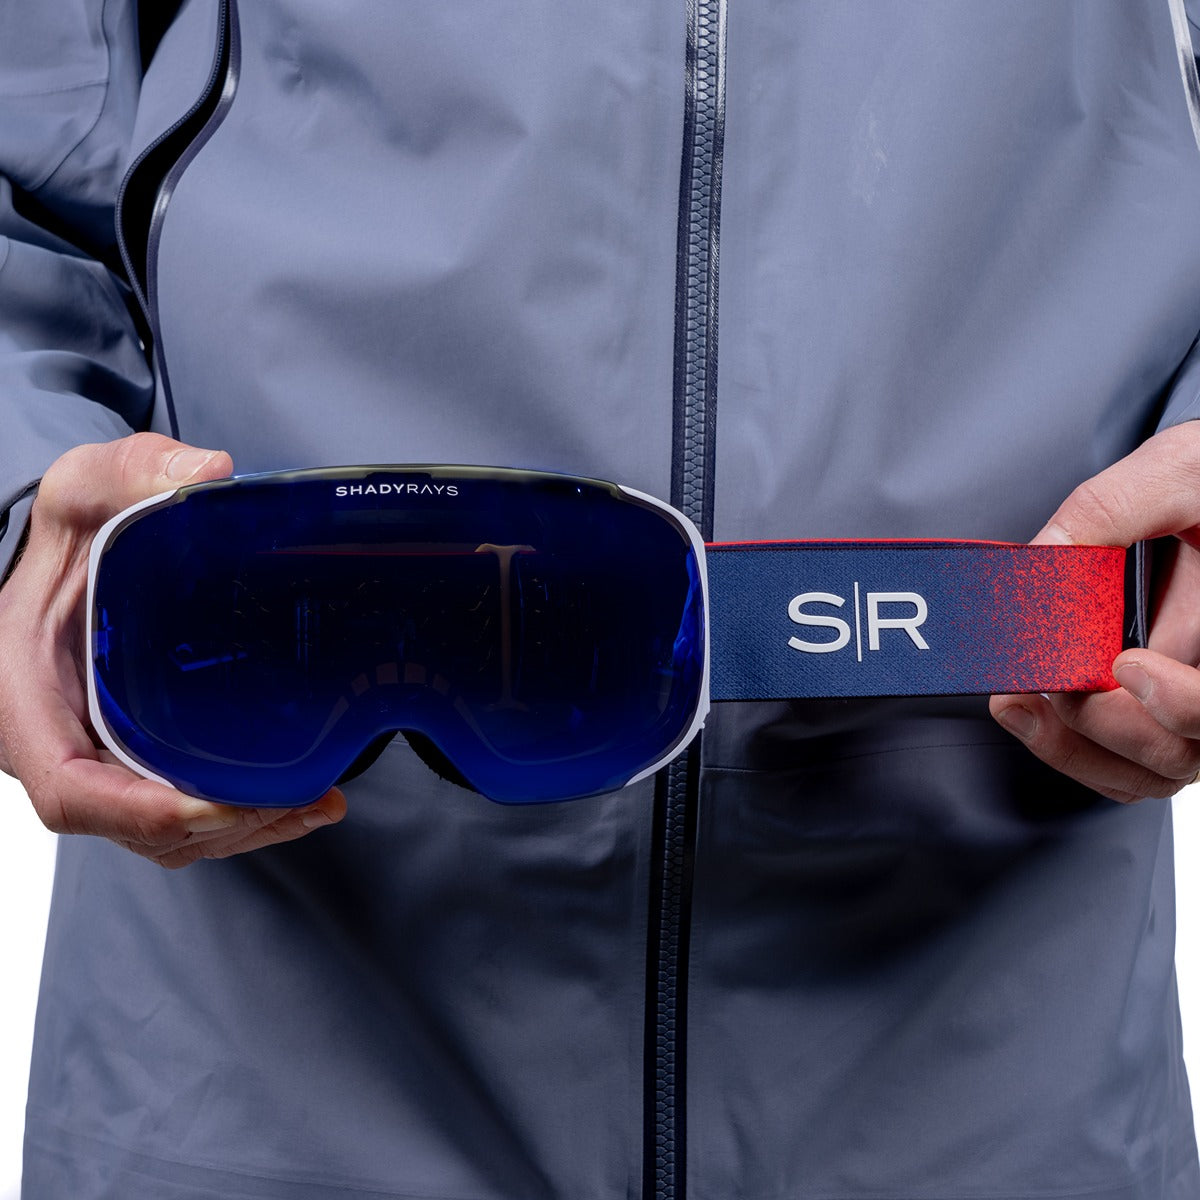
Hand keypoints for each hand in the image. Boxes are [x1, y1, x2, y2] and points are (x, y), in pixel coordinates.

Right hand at [0, 433, 345, 865]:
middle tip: (306, 801)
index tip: (215, 805)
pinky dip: (237, 818)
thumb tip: (211, 473)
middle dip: (220, 826)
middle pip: (133, 825)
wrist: (65, 556)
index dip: (140, 812)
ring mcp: (97, 760)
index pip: (71, 792)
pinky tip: (302, 800)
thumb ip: (134, 473)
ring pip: (163, 833)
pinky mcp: (134, 760)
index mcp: (28, 701)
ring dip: (241, 831)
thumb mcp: (87, 487)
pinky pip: (180, 813)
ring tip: (319, 805)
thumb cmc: (65, 534)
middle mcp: (59, 746)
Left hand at [990, 422, 1199, 801]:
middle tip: (1047, 687)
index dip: (1175, 700)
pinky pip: (1130, 766)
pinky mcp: (1163, 715)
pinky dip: (1078, 752)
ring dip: (1077, 749)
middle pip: (1180, 751)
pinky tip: (1030, 715)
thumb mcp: (1178, 469)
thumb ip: (1114, 509)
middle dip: (1109, 725)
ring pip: (1149, 770)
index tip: (1126, 665)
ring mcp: (1194, 708)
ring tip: (1015, 706)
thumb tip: (1044, 555)